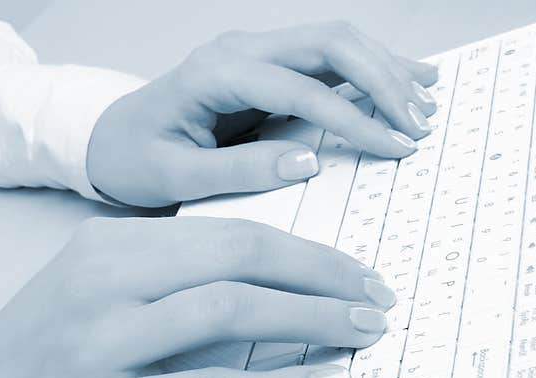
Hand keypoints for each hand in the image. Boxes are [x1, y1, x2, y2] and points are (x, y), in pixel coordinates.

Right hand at [0, 217, 395, 377]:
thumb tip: (276, 275)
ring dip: (312, 319)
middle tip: (374, 296)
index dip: (305, 251)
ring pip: (231, 311)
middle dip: (322, 275)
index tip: (352, 270)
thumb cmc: (53, 340)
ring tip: (362, 332)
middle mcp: (110, 281)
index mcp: (113, 241)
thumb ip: (177, 271)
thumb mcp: (104, 281)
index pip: (231, 231)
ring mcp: (108, 342)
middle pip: (240, 258)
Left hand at [86, 22, 437, 206]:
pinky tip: (407, 79)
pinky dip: (370, 69)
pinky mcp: (267, 67)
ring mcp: (256, 53)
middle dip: (383, 81)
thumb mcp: (175, 176)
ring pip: (336, 43)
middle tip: (419, 124)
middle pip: (329, 44)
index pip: (301, 86)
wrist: (109, 139)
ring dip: (385, 69)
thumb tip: (308, 162)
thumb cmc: (134, 158)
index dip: (354, 116)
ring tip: (426, 102)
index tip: (395, 146)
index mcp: (215, 74)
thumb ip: (239, 171)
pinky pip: (328, 58)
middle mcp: (239, 50)